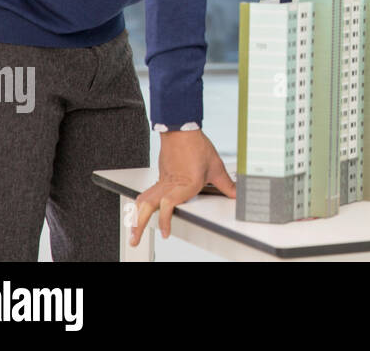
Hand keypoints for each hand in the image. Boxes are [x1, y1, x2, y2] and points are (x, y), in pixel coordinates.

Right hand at [130, 128, 234, 245]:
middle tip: (135, 239)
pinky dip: (141, 205)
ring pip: (144, 201)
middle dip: (139, 224)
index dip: (165, 220)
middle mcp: (170, 184)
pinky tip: (140, 211)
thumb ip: (225, 184)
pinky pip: (147, 193)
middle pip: (148, 206)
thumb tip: (236, 194)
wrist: (181, 129)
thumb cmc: (196, 145)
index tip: (165, 232)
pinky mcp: (160, 177)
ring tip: (133, 230)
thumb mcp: (215, 166)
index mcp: (185, 184)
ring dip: (136, 216)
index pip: (169, 204)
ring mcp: (162, 181)